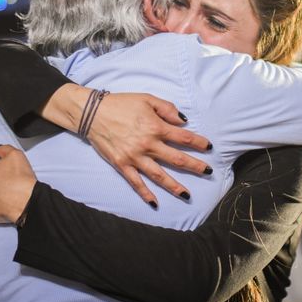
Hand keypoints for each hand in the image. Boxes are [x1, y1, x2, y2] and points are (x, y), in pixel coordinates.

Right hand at [44, 85, 212, 207]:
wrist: (92, 113)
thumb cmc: (121, 104)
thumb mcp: (147, 99)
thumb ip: (167, 109)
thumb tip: (183, 121)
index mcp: (156, 127)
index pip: (183, 137)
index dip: (198, 142)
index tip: (209, 147)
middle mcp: (148, 144)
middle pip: (176, 159)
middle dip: (194, 166)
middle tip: (208, 171)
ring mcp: (135, 157)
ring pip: (159, 175)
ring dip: (174, 186)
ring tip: (187, 195)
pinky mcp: (122, 165)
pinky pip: (136, 182)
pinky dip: (145, 194)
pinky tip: (155, 203)